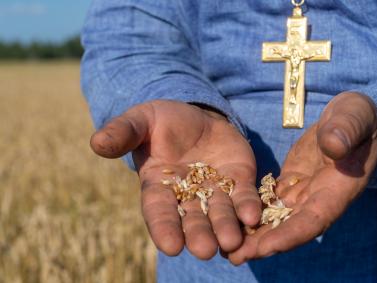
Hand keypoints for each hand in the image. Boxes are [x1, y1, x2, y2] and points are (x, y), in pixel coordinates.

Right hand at [90, 100, 261, 259]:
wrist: (197, 115)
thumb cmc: (162, 121)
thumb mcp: (140, 120)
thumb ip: (122, 132)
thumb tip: (96, 142)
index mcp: (159, 186)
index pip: (159, 211)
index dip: (164, 228)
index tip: (170, 246)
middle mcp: (187, 194)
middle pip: (193, 219)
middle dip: (198, 234)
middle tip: (205, 250)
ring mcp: (215, 189)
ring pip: (220, 213)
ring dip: (226, 227)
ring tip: (231, 241)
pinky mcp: (238, 179)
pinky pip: (244, 196)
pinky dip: (247, 207)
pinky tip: (253, 217)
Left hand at [228, 92, 376, 264]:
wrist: (349, 119)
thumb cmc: (357, 117)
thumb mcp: (354, 118)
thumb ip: (345, 132)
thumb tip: (333, 146)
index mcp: (337, 189)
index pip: (314, 220)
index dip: (290, 235)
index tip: (265, 248)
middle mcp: (318, 198)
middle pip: (289, 228)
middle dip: (262, 244)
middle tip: (234, 256)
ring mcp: (302, 193)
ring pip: (276, 219)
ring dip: (253, 234)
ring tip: (226, 247)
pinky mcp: (289, 183)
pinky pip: (269, 202)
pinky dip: (251, 213)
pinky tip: (229, 220)